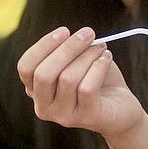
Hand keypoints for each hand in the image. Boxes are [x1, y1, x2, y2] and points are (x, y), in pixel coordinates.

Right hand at [17, 26, 145, 136]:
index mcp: (35, 90)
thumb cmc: (96, 79)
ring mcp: (63, 116)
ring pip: (67, 78)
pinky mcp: (86, 118)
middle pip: (44, 74)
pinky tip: (106, 58)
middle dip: (67, 48)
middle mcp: (44, 107)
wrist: (122, 107)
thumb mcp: (77, 62)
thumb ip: (69, 51)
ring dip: (88, 56)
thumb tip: (76, 36)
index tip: (64, 30)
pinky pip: (87, 88)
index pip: (25, 67)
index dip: (42, 46)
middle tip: (88, 33)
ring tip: (101, 47)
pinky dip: (99, 67)